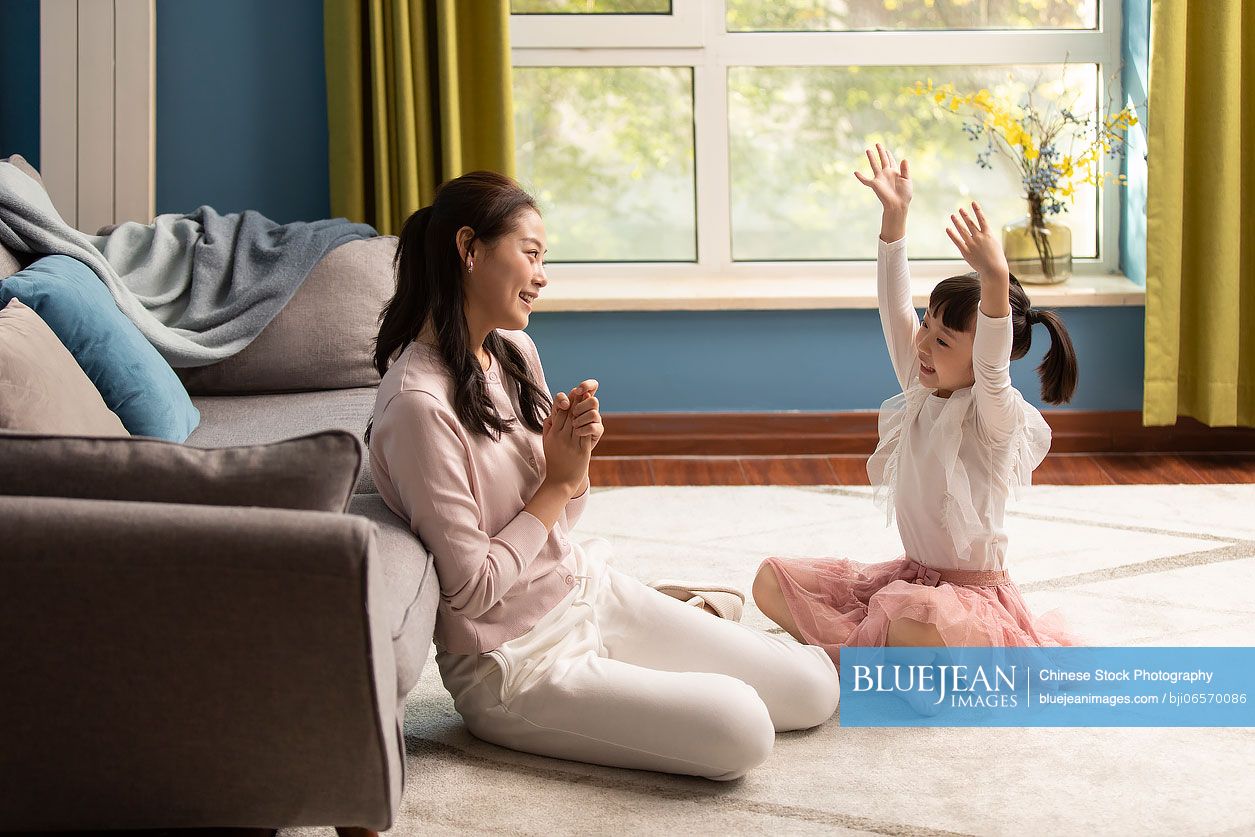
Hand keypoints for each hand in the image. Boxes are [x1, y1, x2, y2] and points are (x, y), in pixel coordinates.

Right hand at [541, 387, 592, 493]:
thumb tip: (551, 415)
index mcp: (552, 434)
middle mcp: (560, 437)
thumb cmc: (553, 460)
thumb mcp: (546, 442)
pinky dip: (590, 424)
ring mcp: (570, 444)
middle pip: (569, 414)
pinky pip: (586, 434)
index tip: (574, 392)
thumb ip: (548, 428)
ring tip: (591, 398)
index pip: (559, 413)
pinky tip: (595, 417)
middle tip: (584, 389)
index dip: (567, 401)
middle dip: (577, 401)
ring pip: (578, 422)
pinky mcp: (581, 451)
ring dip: (585, 409)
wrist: (560, 481)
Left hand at [564, 379, 602, 451]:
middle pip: (593, 399)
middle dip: (580, 405)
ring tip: (573, 425)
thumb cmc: (558, 432)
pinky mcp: (598, 431)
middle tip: (573, 413)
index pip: (592, 385)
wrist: (563, 453)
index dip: (587, 385)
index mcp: (582, 400)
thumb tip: (565, 401)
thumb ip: (558, 405)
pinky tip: (577, 432)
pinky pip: (593, 426)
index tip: (577, 391)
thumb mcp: (555, 416)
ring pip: (593, 412)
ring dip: (581, 418)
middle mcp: (591, 408)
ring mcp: (596, 419)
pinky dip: (583, 429)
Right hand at [854, 143, 911, 213]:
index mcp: (895, 172)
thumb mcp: (907, 180)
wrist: (898, 204)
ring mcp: (880, 178)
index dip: (889, 155)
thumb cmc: (904, 194)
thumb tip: (904, 159)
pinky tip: (855, 172)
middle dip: (880, 152)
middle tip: (877, 144)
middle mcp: (886, 174)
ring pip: (874, 165)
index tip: (887, 150)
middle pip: (883, 160)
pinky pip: (865, 180)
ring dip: (871, 158)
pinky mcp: (875, 184)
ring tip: (868, 150)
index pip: (891, 161)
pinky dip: (860, 177)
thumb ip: (905, 170)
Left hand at [946, 202, 1010, 317]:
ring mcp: (972, 244)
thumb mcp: (994, 245)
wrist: (994, 269)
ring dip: (957, 222)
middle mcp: (979, 237)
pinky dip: (952, 234)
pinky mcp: (966, 251)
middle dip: (965, 215)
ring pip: (962, 230)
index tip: (973, 203)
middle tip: (960, 209)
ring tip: (952, 215)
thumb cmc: (996, 258)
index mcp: (988, 234)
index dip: (977, 210)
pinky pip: (957, 241)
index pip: (982, 219)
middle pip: (970, 223)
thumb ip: (986, 238)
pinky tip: (948, 228)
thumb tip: (980, 234)